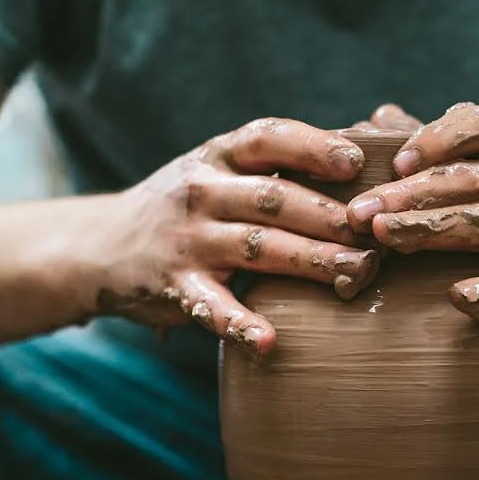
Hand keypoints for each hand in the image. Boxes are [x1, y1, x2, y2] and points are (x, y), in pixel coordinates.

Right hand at [81, 118, 379, 355]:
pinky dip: (239, 325)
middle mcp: (202, 191)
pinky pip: (211, 307)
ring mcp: (188, 240)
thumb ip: (281, 161)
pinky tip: (268, 341)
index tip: (356, 163)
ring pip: (257, 248)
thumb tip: (370, 138)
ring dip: (309, 260)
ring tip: (355, 273)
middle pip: (274, 198)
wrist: (101, 245)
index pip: (268, 138)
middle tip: (377, 232)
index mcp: (220, 155)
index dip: (314, 147)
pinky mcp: (175, 287)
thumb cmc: (191, 205)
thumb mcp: (221, 168)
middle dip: (329, 214)